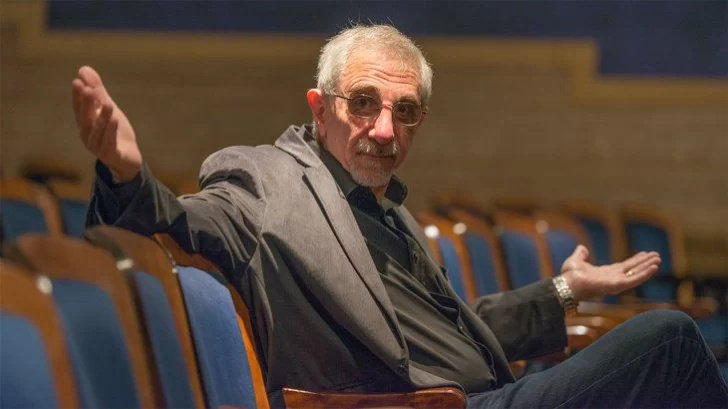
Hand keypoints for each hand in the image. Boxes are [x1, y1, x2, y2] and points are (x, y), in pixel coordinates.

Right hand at [72, 66, 141, 182]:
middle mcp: (87, 134)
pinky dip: (110, 131)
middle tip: (89, 89)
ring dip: (101, 117)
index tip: (77, 81)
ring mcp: (97, 146)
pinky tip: (114, 119)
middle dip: (87, 104)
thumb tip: (83, 69)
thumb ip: (98, 91)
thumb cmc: (115, 132)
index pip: (78, 107)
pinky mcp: (110, 154)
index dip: (77, 96)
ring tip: (108, 104)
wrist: (128, 158)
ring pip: (97, 130)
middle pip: (85, 118)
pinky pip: (109, 142)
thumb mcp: (108, 108)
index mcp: (85, 123)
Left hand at [560, 245, 660, 300]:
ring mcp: (617, 282)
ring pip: (636, 273)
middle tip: (657, 255)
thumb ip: (581, 254)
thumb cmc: (569, 276)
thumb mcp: (576, 260)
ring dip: (647, 266)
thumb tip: (582, 248)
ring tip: (658, 259)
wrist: (567, 284)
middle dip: (644, 262)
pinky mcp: (618, 285)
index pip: (624, 266)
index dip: (635, 260)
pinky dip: (645, 273)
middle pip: (633, 269)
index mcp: (606, 273)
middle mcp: (613, 278)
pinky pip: (635, 279)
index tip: (644, 254)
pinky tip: (654, 267)